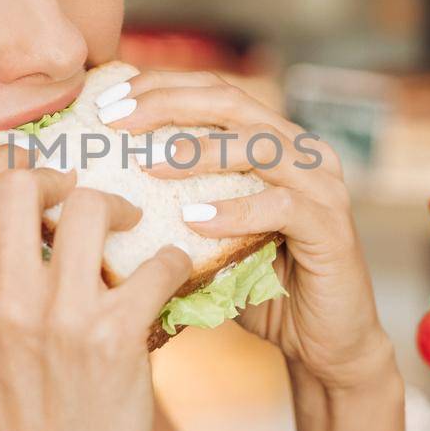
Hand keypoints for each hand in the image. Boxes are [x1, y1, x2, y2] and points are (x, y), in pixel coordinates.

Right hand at [0, 141, 193, 430]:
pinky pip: (156, 261)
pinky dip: (171, 258)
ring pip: (92, 206)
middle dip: (62, 172)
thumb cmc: (22, 413)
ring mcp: (59, 320)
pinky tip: (169, 271)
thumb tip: (6, 204)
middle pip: (23, 181)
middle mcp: (2, 302)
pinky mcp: (116, 340)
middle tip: (85, 194)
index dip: (10, 159)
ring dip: (120, 206)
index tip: (40, 169)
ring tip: (132, 226)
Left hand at [101, 69, 390, 389]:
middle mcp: (303, 150)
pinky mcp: (330, 226)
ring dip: (198, 151)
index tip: (109, 102)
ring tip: (148, 164)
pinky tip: (194, 219)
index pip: (213, 92)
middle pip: (231, 103)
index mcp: (274, 140)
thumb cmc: (261, 287)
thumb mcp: (210, 237)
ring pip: (256, 147)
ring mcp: (322, 185)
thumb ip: (176, 205)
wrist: (325, 342)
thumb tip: (98, 188)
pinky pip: (280, 206)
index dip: (161, 88)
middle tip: (117, 121)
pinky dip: (235, 210)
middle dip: (169, 105)